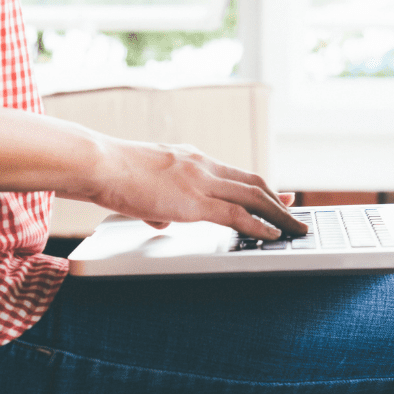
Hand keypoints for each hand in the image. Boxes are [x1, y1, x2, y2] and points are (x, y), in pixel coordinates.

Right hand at [68, 138, 306, 240]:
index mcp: (190, 159)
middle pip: (252, 182)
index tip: (277, 193)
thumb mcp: (141, 187)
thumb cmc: (110, 174)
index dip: (259, 186)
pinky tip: (272, 234)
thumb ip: (157, 203)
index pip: (234, 172)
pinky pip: (236, 215)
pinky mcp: (194, 201)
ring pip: (253, 196)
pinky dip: (259, 225)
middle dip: (277, 199)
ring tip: (295, 228)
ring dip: (278, 214)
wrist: (99, 164)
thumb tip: (162, 219)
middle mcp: (202, 165)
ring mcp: (201, 181)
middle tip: (295, 210)